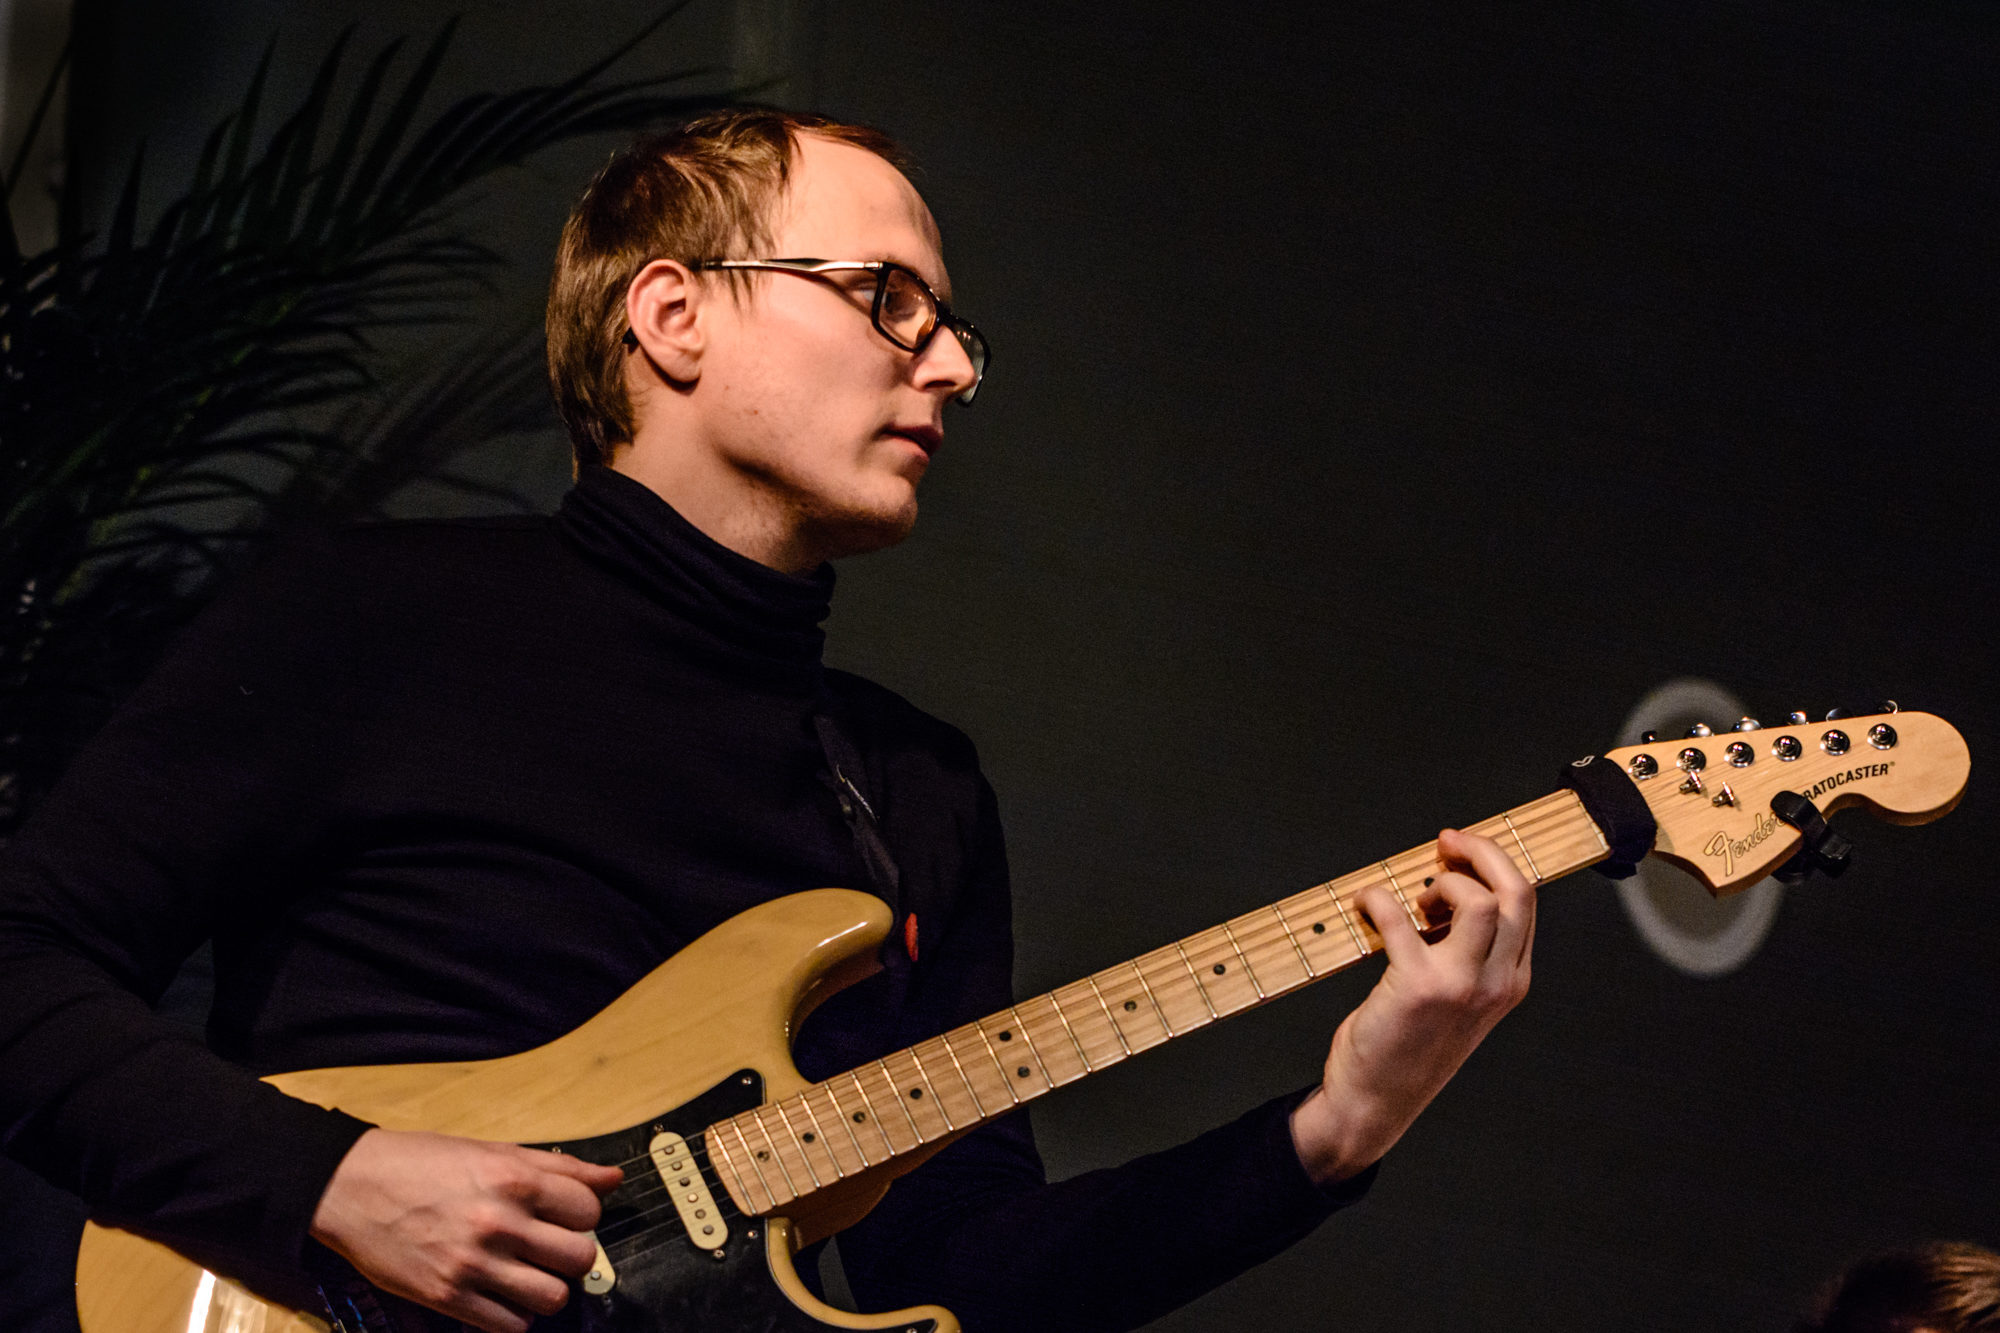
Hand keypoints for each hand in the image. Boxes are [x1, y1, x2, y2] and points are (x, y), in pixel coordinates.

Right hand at [309, 1127, 622, 1332]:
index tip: (567, 1216)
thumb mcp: (494, 1151)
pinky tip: (502, 1294)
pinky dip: (514, 1315)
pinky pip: (509, 1325)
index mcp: (514, 1180)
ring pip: (551, 1297)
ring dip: (547, 1289)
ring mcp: (473, 1264)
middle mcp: (499, 1222)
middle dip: (573, 1255)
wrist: (350, 1186)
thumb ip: (558, 1167)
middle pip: (579, 1257)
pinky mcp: (447, 1297)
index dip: (583, 1214)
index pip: (589, 1209)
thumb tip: (612, 1178)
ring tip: (529, 1274)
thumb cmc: (421, 1163)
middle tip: (551, 1248)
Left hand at [1290, 827, 1534, 1183]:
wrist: (1375, 1101)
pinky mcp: (1417, 987)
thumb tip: (1443, 885)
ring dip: (1441, 883)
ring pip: (1477, 901)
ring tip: (1414, 898)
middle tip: (1445, 844)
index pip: (1525, 902)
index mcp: (1511, 981)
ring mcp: (1460, 986)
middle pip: (1514, 892)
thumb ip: (1464, 949)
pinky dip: (1376, 899)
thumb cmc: (1409, 1043)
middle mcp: (1496, 983)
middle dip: (1480, 852)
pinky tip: (1365, 905)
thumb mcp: (1460, 998)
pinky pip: (1399, 917)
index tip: (1458, 848)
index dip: (1492, 861)